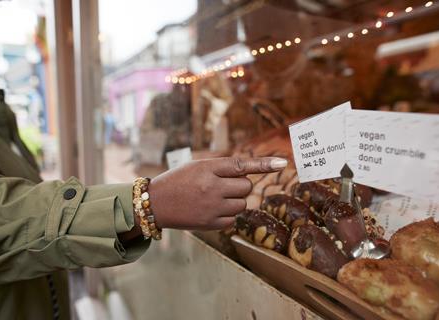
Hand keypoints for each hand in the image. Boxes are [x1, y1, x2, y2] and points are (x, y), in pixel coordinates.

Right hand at [149, 157, 286, 229]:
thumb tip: (248, 174)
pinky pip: (233, 220)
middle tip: (224, 186)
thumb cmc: (178, 181)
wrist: (155, 204)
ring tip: (214, 198)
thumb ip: (222, 168)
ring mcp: (212, 208)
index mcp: (208, 169)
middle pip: (247, 187)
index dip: (264, 164)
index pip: (241, 165)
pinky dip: (227, 215)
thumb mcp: (197, 166)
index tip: (283, 163)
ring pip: (242, 203)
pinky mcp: (210, 224)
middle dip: (240, 186)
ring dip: (234, 200)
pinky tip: (212, 210)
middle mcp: (212, 188)